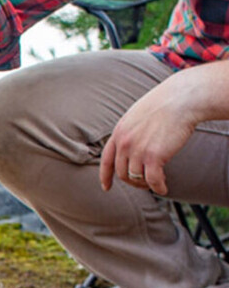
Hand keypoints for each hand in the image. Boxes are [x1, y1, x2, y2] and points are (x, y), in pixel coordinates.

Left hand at [99, 74, 197, 195]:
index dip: (105, 176)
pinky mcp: (154, 156)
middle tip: (143, 183)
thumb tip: (132, 147)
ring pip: (136, 177)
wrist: (182, 98)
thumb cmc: (165, 103)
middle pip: (122, 172)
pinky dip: (157, 187)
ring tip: (155, 184)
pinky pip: (152, 180)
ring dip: (145, 184)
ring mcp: (138, 150)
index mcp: (119, 132)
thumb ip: (130, 132)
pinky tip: (163, 189)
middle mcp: (124, 143)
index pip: (106, 160)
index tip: (106, 187)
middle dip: (132, 181)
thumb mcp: (137, 115)